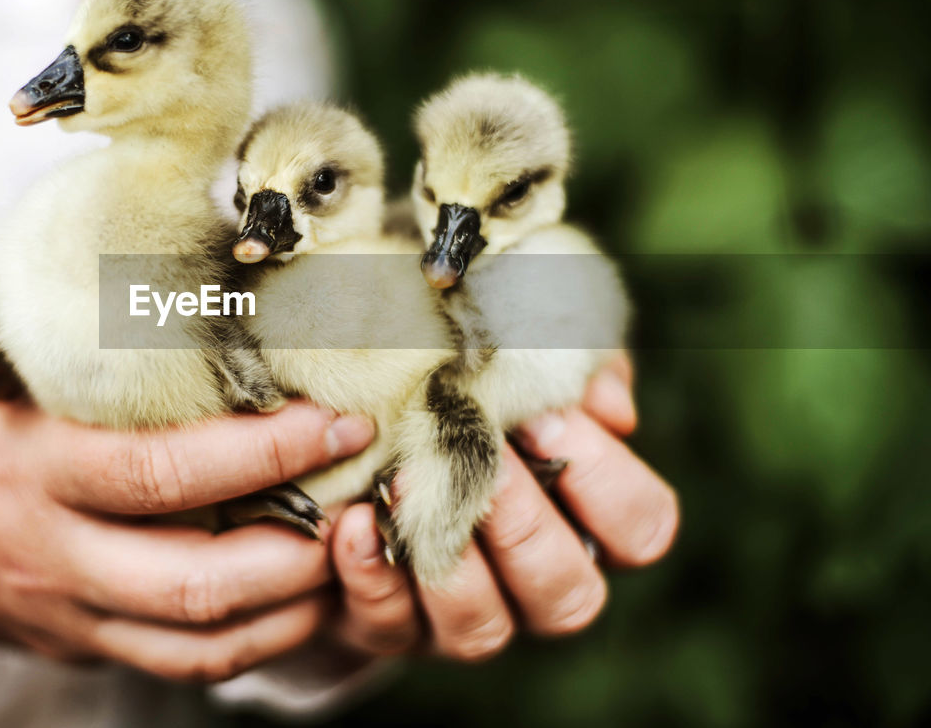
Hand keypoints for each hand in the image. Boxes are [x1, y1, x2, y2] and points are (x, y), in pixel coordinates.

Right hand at [0, 355, 373, 681]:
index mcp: (38, 462)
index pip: (163, 470)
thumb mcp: (23, 362)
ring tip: (348, 551)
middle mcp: (53, 549)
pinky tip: (300, 597)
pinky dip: (257, 640)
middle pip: (193, 578)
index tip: (337, 419)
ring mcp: (69, 610)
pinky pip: (183, 664)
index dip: (264, 452)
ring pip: (199, 638)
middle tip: (359, 498)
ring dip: (292, 605)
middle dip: (298, 546)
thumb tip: (234, 279)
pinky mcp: (85, 645)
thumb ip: (111, 340)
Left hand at [332, 352, 677, 659]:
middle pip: (570, 594)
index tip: (541, 417)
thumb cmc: (460, 397)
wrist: (357, 451)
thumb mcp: (515, 366)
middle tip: (481, 457)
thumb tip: (611, 408)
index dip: (603, 480)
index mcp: (589, 524)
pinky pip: (390, 624)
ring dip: (447, 555)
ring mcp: (466, 619)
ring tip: (404, 483)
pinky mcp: (392, 629)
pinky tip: (354, 520)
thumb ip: (570, 371)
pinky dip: (372, 573)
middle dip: (524, 523)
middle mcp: (538, 588)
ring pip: (483, 628)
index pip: (641, 529)